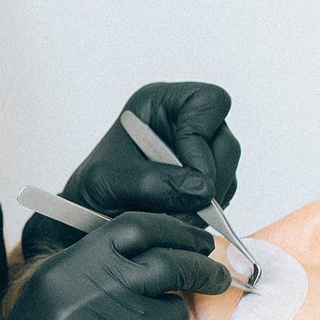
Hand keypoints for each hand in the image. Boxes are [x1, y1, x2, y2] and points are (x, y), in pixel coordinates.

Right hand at [0, 212, 230, 319]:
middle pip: (170, 264)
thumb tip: (160, 248)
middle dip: (202, 269)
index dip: (175, 231)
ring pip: (175, 315)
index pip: (137, 227)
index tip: (197, 240)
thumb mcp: (51, 290)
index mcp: (73, 265)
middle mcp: (95, 291)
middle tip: (218, 276)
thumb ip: (97, 266)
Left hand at [18, 82, 242, 260]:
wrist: (91, 216)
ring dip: (208, 200)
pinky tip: (180, 217)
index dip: (202, 137)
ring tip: (173, 217)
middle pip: (226, 142)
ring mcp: (197, 152)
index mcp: (161, 104)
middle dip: (210, 179)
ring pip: (229, 171)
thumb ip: (154, 183)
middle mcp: (184, 122)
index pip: (208, 101)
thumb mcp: (111, 182)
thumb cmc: (94, 188)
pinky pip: (225, 193)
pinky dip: (208, 211)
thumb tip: (203, 190)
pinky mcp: (204, 178)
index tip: (186, 171)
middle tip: (185, 206)